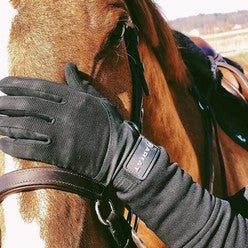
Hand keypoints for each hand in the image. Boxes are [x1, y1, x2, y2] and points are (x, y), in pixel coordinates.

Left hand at [0, 64, 159, 189]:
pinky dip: (14, 145)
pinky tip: (2, 142)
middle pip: (29, 106)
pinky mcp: (61, 154)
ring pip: (26, 126)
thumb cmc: (111, 126)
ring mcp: (63, 134)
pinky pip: (31, 149)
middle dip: (6, 103)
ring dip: (5, 123)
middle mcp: (67, 114)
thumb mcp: (98, 100)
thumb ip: (80, 84)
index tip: (2, 84)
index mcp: (76, 99)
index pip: (41, 88)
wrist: (120, 154)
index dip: (18, 85)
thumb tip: (69, 66)